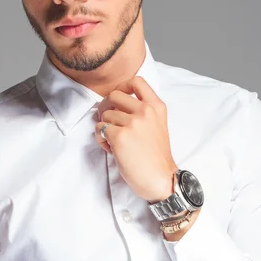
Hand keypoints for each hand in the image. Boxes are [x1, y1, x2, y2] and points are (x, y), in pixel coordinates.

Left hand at [96, 76, 175, 202]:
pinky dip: (101, 140)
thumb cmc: (155, 156)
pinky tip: (112, 150)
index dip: (122, 87)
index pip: (136, 81)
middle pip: (113, 95)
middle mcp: (145, 111)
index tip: (119, 101)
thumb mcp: (157, 125)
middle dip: (106, 108)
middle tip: (109, 122)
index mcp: (156, 107)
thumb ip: (142, 110)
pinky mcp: (120, 137)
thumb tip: (114, 103)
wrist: (161, 179)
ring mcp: (133, 123)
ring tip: (115, 143)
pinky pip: (99, 129)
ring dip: (104, 128)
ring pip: (104, 115)